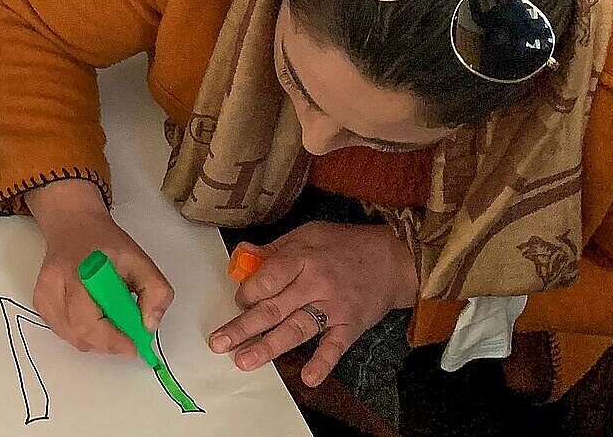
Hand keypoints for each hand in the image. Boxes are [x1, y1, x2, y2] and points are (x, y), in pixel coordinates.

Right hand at [25, 179, 174, 358]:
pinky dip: (82, 332)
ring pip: (71, 337)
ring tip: (110, 320)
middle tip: (126, 335)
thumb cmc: (105, 243)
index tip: (133, 346)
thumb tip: (148, 326)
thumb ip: (155, 291)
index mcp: (78, 271)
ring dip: (95, 339)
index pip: (87, 319)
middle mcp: (53, 284)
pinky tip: (92, 315)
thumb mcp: (140, 259)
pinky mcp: (40, 303)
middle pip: (79, 333)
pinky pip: (63, 331)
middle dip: (107, 342)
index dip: (111, 339)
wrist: (74, 226)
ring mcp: (43, 295)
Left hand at [207, 222, 417, 387]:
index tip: (237, 301)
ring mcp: (334, 307)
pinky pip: (335, 346)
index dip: (247, 293)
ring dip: (269, 347)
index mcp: (302, 258)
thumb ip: (274, 250)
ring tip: (245, 361)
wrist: (392, 259)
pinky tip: (308, 378)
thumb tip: (241, 256)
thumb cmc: (343, 245)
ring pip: (296, 329)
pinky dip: (323, 362)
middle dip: (243, 327)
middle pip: (274, 308)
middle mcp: (316, 284)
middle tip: (219, 343)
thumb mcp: (306, 235)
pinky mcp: (351, 325)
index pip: (267, 279)